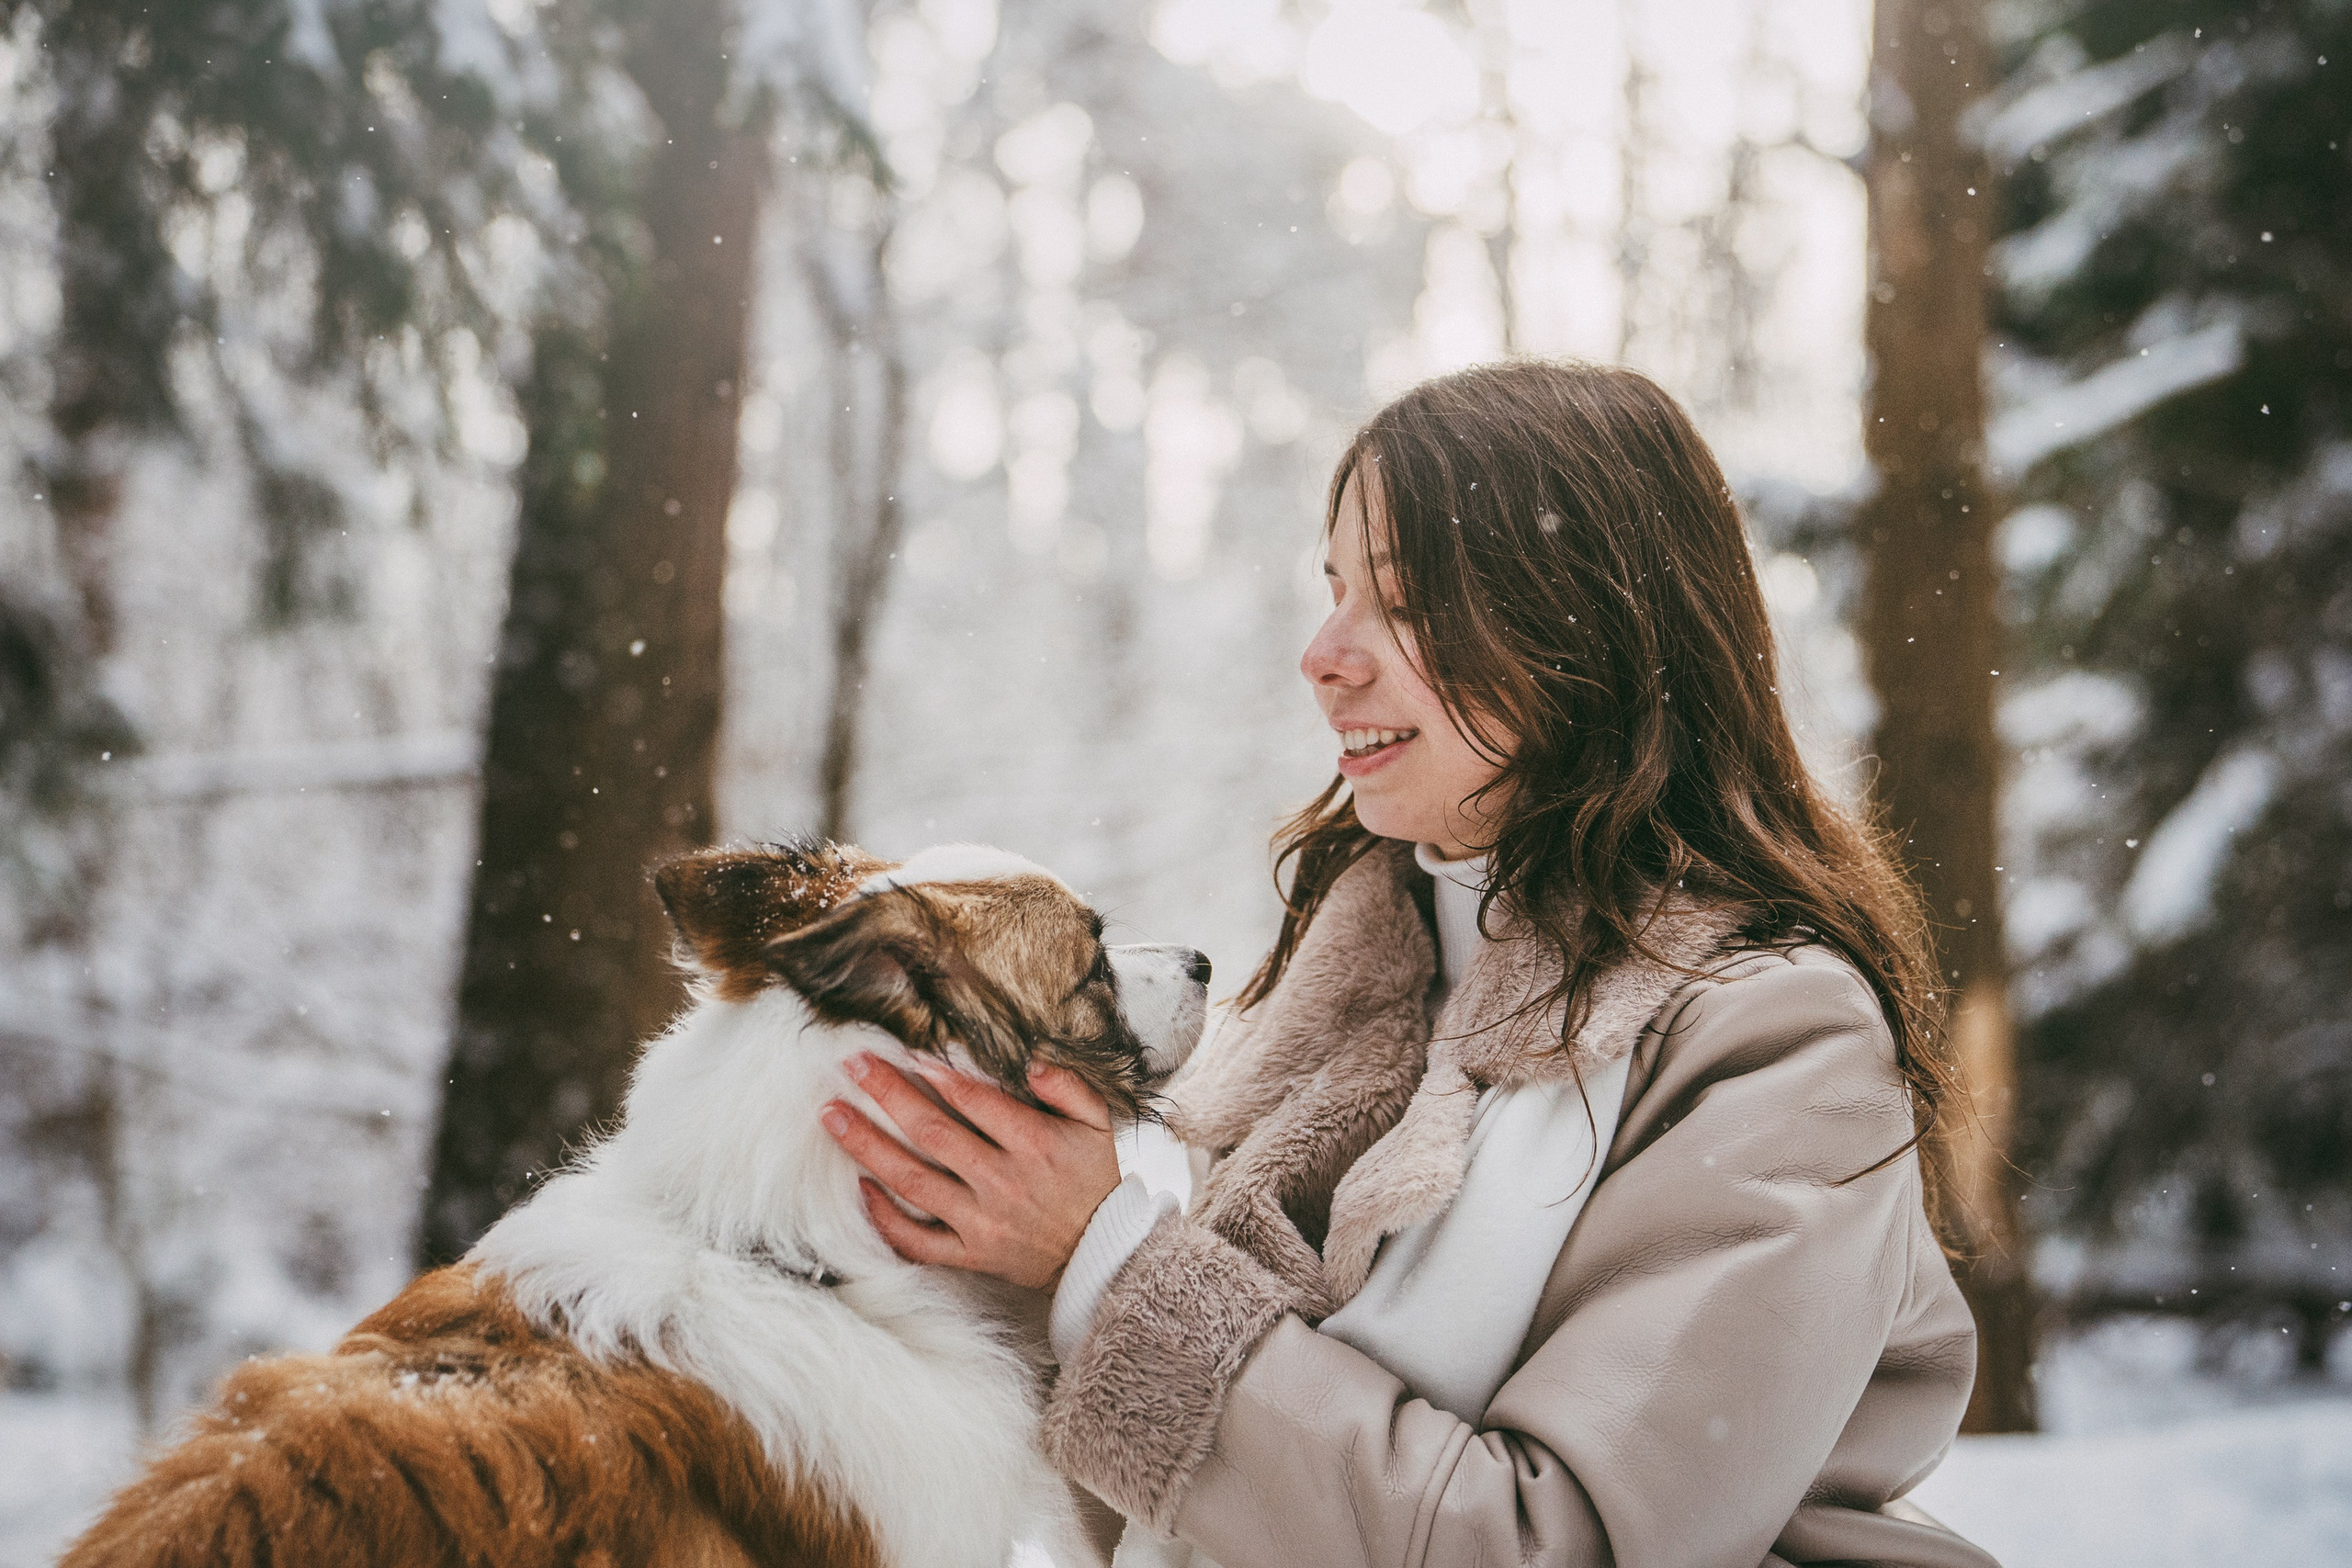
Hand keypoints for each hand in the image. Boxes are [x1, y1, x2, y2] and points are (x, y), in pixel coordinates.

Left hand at [820, 1053, 1120, 1290]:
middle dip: (887, 1095)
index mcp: (1034, 1144)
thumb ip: (1069, 1087)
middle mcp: (1002, 1181)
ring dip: (867, 1146)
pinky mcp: (969, 1254)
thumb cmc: (1092, 1180)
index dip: (938, 1074)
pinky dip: (885, 1217)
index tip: (905, 1053)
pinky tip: (860, 1187)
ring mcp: (981, 1221)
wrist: (1099, 1254)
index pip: (975, 1101)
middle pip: (932, 1132)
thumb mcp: (1098, 1124)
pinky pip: (917, 1240)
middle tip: (852, 1067)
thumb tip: (1032, 1063)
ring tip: (833, 1116)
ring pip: (912, 1180)